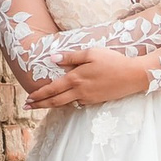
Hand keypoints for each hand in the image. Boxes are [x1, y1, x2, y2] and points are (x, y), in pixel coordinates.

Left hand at [27, 49, 153, 108]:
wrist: (133, 75)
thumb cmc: (113, 61)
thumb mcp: (91, 53)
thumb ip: (71, 57)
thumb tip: (52, 58)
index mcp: (76, 78)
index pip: (52, 89)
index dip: (38, 94)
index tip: (28, 98)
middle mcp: (79, 91)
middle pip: (55, 101)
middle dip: (39, 104)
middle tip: (27, 107)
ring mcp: (88, 98)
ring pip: (65, 104)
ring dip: (51, 106)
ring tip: (42, 106)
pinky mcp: (96, 100)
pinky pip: (78, 103)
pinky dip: (68, 104)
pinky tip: (65, 102)